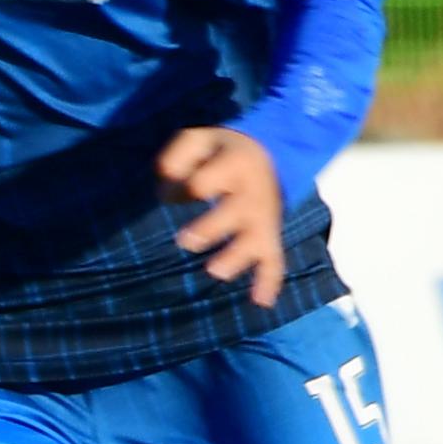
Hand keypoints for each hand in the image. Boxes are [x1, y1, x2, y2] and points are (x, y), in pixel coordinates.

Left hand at [157, 126, 286, 303]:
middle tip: (185, 240)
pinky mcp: (269, 236)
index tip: (167, 194)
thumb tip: (167, 193)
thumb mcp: (196, 141)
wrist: (268, 155)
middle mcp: (253, 193)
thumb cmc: (219, 152)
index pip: (205, 182)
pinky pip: (275, 260)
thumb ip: (176, 159)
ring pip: (256, 240)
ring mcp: (264, 217)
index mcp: (235, 164)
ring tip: (215, 271)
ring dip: (237, 257)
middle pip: (235, 212)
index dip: (185, 189)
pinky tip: (260, 302)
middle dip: (211, 227)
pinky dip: (269, 281)